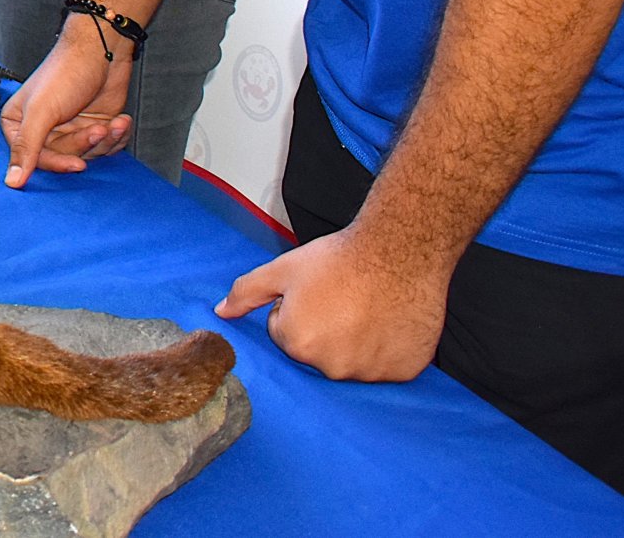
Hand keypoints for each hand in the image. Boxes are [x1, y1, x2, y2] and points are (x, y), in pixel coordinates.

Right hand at [0, 31, 133, 187]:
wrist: (103, 50)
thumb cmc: (66, 71)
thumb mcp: (41, 111)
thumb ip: (26, 147)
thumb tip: (11, 181)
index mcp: (19, 123)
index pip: (35, 159)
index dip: (58, 162)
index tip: (77, 163)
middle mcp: (44, 128)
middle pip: (64, 157)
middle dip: (85, 143)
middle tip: (95, 129)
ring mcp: (70, 128)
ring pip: (88, 154)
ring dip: (104, 140)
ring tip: (110, 123)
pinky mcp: (93, 127)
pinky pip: (105, 148)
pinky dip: (116, 137)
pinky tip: (120, 121)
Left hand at [217, 225, 448, 381]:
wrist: (399, 250)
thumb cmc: (338, 259)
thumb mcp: (282, 269)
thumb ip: (246, 293)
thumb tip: (221, 313)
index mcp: (298, 344)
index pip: (285, 334)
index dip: (298, 309)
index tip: (317, 293)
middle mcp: (332, 367)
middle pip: (316, 352)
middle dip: (323, 329)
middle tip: (342, 299)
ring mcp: (370, 373)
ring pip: (351, 360)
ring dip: (355, 340)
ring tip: (366, 308)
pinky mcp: (402, 372)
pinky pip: (385, 366)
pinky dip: (386, 348)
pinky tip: (389, 321)